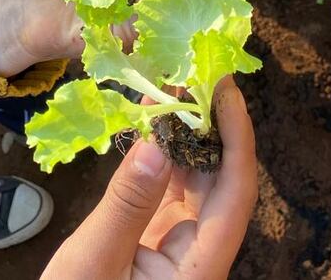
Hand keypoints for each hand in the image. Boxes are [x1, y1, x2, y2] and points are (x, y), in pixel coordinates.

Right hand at [41, 79, 256, 279]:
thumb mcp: (93, 264)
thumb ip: (127, 205)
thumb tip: (158, 140)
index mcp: (200, 268)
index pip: (237, 192)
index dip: (238, 135)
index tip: (225, 87)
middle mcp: (201, 252)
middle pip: (225, 180)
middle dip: (216, 123)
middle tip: (199, 71)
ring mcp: (182, 246)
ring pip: (202, 179)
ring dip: (193, 133)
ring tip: (178, 85)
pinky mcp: (160, 240)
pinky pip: (174, 187)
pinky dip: (168, 152)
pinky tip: (156, 120)